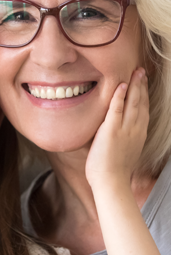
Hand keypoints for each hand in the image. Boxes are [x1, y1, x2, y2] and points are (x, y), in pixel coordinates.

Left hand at [85, 68, 148, 190]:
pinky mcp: (111, 131)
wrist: (111, 183)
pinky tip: (121, 85)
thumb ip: (121, 139)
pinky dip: (119, 97)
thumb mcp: (123, 152)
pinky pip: (116, 109)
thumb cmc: (112, 172)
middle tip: (141, 71)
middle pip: (141, 103)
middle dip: (141, 85)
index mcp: (138, 135)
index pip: (143, 110)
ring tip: (136, 72)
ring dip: (134, 86)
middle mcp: (135, 130)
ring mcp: (124, 130)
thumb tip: (112, 134)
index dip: (144, 95)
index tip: (142, 83)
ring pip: (132, 103)